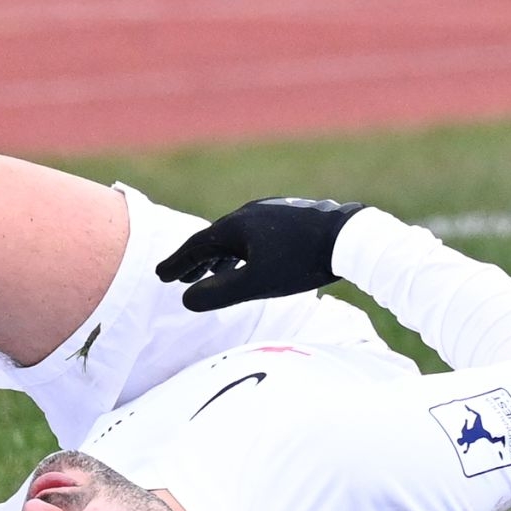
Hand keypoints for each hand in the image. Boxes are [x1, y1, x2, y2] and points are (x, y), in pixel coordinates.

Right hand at [155, 196, 365, 310]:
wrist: (350, 237)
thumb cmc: (301, 262)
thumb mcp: (256, 284)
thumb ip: (218, 294)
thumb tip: (185, 300)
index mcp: (236, 226)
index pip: (197, 246)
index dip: (177, 263)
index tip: (160, 275)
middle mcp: (249, 212)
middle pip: (213, 238)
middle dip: (194, 258)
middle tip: (178, 276)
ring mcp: (270, 211)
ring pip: (234, 236)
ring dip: (218, 255)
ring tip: (210, 272)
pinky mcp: (289, 216)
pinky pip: (253, 233)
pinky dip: (240, 249)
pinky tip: (250, 260)